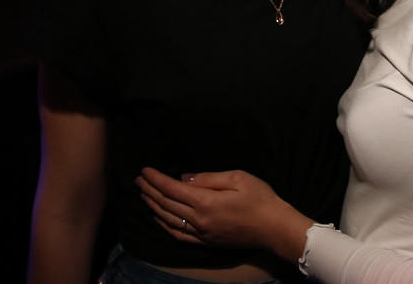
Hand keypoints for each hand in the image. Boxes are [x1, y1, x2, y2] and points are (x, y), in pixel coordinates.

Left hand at [136, 168, 311, 260]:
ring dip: (153, 206)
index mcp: (206, 202)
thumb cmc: (260, 198)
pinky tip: (158, 218)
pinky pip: (178, 234)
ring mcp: (201, 234)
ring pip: (168, 220)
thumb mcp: (238, 178)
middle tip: (138, 180)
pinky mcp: (206, 242)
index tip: (144, 170)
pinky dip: (164, 225)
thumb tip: (183, 179)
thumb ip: (208, 178)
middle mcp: (199, 220)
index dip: (156, 179)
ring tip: (143, 195)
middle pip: (166, 204)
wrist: (274, 228)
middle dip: (150, 191)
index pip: (172, 189)